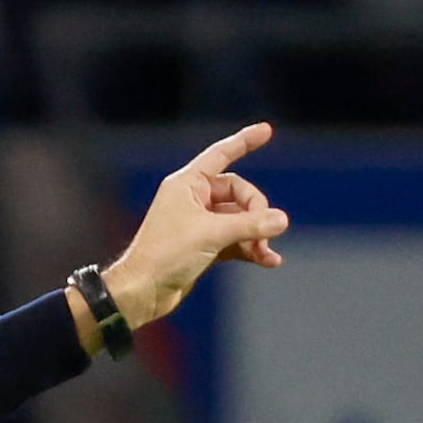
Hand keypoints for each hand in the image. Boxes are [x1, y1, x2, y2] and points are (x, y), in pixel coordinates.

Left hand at [97, 121, 290, 333]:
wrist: (142, 292)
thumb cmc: (165, 255)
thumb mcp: (212, 234)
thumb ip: (250, 225)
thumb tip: (281, 220)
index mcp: (187, 184)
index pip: (221, 155)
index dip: (244, 141)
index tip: (266, 130)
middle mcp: (192, 199)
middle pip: (238, 193)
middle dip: (255, 212)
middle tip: (262, 233)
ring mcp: (198, 223)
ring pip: (239, 220)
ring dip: (255, 234)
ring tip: (265, 252)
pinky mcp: (203, 246)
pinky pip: (234, 240)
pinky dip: (250, 248)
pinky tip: (268, 261)